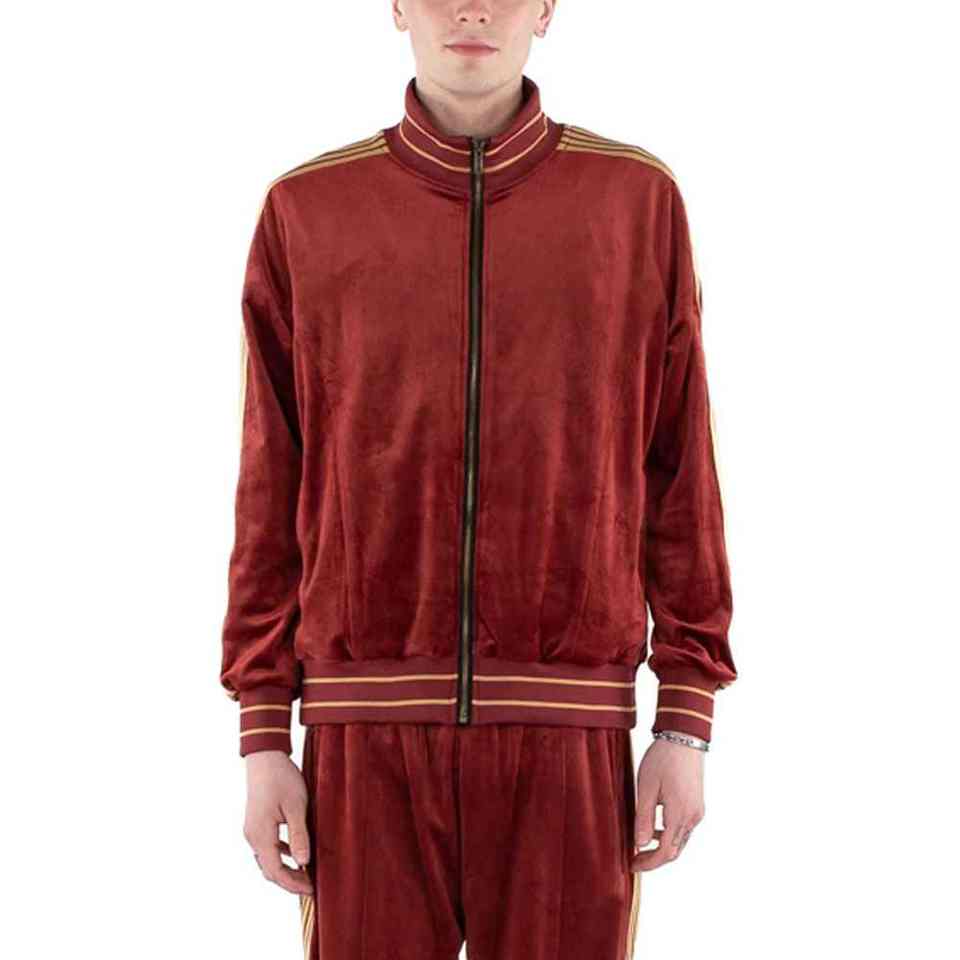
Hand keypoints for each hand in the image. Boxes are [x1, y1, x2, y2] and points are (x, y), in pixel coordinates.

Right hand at [243, 750, 312, 894]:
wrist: (264, 757)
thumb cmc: (281, 778)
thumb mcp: (296, 806)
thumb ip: (299, 835)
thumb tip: (304, 863)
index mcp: (261, 835)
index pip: (275, 872)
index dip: (293, 884)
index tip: (312, 889)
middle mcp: (252, 836)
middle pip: (269, 869)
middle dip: (290, 881)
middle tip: (312, 886)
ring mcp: (252, 829)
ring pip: (267, 859)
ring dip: (286, 869)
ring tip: (307, 873)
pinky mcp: (256, 823)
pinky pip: (267, 847)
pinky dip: (281, 855)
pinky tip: (297, 853)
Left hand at [630, 736, 704, 871]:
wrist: (684, 737)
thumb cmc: (663, 759)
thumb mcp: (646, 787)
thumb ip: (643, 818)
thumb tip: (640, 845)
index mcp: (680, 814)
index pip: (665, 852)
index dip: (648, 863)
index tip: (632, 865)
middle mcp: (693, 817)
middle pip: (675, 851)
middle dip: (654, 858)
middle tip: (633, 859)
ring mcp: (697, 811)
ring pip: (680, 840)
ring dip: (662, 847)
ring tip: (640, 844)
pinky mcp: (697, 805)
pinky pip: (683, 828)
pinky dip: (669, 834)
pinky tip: (654, 828)